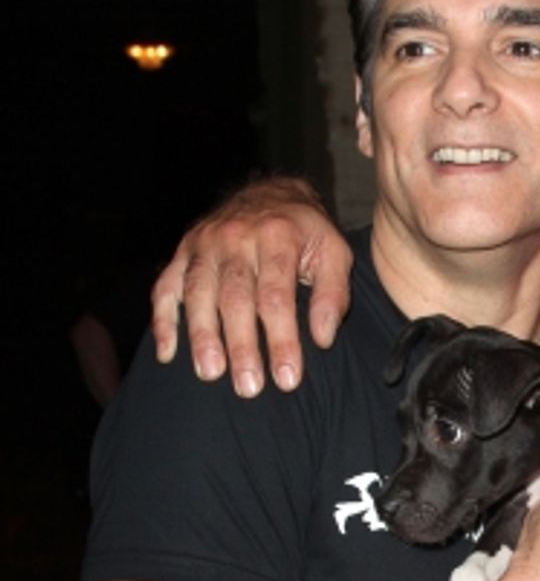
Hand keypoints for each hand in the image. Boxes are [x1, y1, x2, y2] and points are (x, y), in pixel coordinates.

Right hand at [150, 179, 353, 395]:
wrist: (271, 193)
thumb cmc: (306, 234)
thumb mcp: (334, 252)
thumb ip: (333, 294)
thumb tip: (322, 339)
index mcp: (277, 236)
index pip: (277, 296)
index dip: (282, 340)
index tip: (288, 379)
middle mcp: (236, 237)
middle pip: (236, 298)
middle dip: (242, 346)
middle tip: (249, 388)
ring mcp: (204, 243)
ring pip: (199, 293)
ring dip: (203, 337)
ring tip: (210, 374)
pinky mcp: (183, 251)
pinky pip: (166, 287)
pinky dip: (164, 320)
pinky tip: (167, 354)